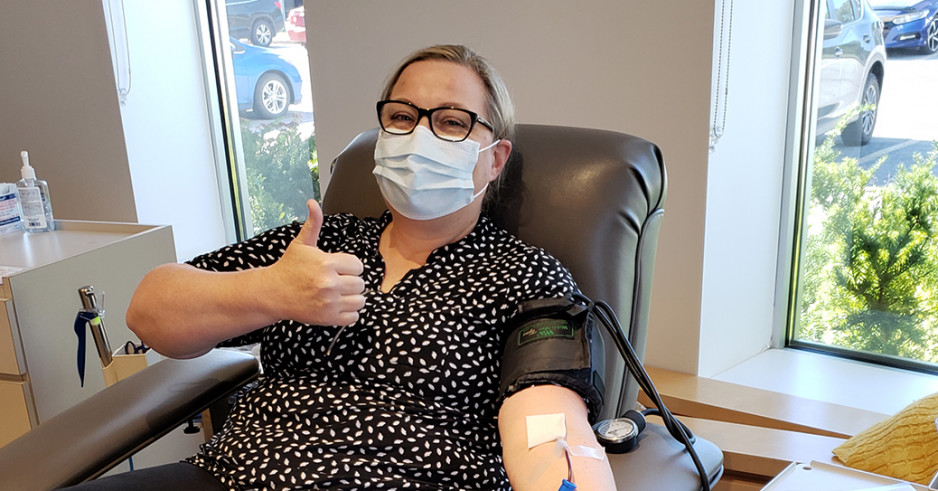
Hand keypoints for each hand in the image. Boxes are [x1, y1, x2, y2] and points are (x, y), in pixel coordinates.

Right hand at [264, 199, 365, 325]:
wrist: (272, 293)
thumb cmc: (289, 268)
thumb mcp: (302, 244)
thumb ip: (313, 223)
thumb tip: (313, 203)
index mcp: (327, 263)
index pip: (358, 266)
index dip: (350, 266)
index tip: (339, 268)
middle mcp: (330, 284)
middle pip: (360, 284)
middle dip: (350, 281)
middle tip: (337, 281)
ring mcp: (329, 303)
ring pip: (360, 300)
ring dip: (352, 297)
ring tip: (338, 293)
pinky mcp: (328, 318)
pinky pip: (353, 317)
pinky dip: (348, 313)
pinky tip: (336, 305)